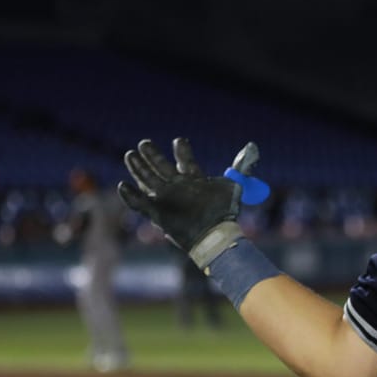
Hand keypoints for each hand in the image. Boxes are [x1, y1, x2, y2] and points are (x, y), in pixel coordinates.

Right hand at [118, 138, 258, 267]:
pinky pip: (139, 204)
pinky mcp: (157, 214)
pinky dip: (131, 196)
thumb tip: (253, 146)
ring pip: (147, 180)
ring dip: (138, 168)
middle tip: (145, 143)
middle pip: (160, 167)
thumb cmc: (225, 212)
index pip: (185, 161)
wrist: (214, 235)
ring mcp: (166, 200)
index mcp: (194, 180)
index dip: (182, 151)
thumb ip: (242, 167)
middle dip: (152, 155)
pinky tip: (124, 186)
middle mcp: (178, 187)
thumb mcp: (234, 186)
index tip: (179, 141)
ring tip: (130, 154)